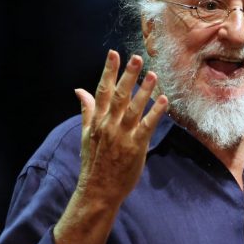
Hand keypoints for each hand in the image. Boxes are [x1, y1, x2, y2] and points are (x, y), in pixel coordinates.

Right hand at [74, 50, 167, 206]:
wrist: (98, 189)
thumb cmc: (94, 162)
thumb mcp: (85, 134)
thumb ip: (87, 110)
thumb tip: (79, 90)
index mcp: (97, 121)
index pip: (102, 90)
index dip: (108, 71)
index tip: (114, 54)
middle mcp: (109, 125)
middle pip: (118, 95)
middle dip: (128, 75)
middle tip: (137, 57)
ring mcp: (122, 135)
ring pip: (133, 108)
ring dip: (144, 90)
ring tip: (153, 74)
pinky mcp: (135, 147)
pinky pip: (147, 126)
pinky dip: (156, 113)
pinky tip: (164, 101)